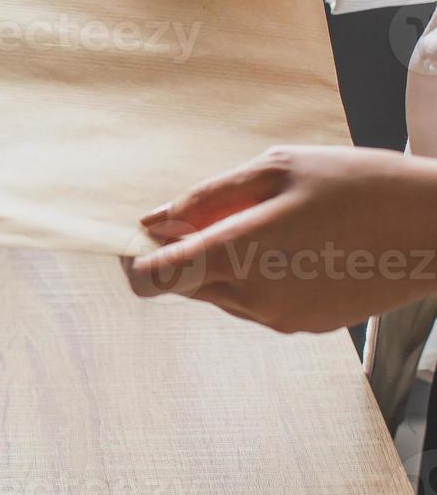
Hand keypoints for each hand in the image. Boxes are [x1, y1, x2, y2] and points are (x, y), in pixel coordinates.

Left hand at [124, 146, 436, 332]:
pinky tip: (290, 242)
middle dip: (180, 253)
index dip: (135, 259)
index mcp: (244, 255)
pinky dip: (252, 274)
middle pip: (182, 285)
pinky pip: (252, 301)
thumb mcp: (278, 169)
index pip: (155, 278)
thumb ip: (206, 197)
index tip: (140, 237)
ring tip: (265, 220)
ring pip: (216, 293)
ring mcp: (281, 318)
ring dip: (218, 262)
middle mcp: (257, 298)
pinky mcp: (305, 325)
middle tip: (209, 212)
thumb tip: (152, 222)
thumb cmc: (360, 185)